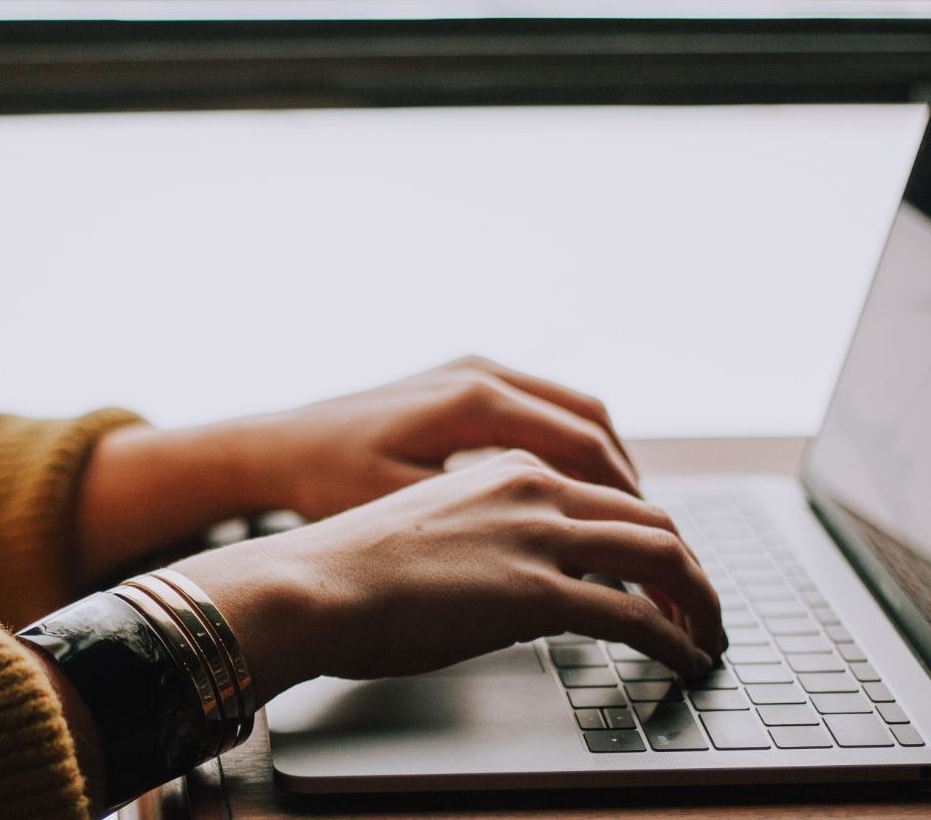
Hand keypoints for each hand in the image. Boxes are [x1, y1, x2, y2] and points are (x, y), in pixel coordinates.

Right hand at [171, 450, 724, 699]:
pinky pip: (637, 615)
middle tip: (702, 608)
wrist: (308, 584)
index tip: (661, 572)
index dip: (649, 535)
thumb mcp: (430, 529)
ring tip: (707, 637)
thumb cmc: (346, 569)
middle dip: (690, 569)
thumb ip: (486, 537)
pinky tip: (684, 660)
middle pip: (651, 519)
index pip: (609, 493)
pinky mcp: (537, 592)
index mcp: (506, 468)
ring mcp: (538, 537)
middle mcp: (533, 488)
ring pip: (663, 556)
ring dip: (699, 601)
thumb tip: (513, 583)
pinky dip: (676, 639)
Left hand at [237, 356, 639, 520]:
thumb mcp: (406, 511)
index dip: (625, 500)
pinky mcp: (462, 379)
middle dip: (627, 481)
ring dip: (604, 460)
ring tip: (625, 517)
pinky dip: (571, 445)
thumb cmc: (328, 483)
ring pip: (572, 409)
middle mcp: (481, 373)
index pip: (583, 446)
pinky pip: (542, 406)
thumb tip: (560, 559)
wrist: (277, 447)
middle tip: (653, 535)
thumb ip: (484, 525)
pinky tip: (575, 490)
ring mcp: (472, 370)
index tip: (650, 542)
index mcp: (474, 401)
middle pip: (591, 421)